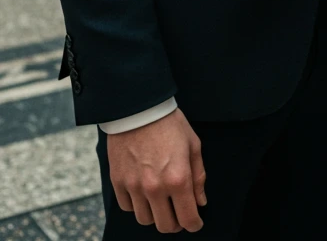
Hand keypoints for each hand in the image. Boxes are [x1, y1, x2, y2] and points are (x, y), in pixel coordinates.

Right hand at [107, 108, 205, 232]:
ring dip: (156, 215)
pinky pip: (128, 207)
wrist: (139, 109)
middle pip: (166, 226)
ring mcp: (134, 187)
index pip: (188, 218)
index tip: (195, 222)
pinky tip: (144, 193)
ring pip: (145, 220)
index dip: (194, 224)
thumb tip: (200, 201)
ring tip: (161, 202)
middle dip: (176, 223)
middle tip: (179, 214)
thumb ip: (198, 176)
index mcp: (178, 178)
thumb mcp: (193, 144)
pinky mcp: (118, 182)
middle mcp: (155, 188)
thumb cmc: (169, 124)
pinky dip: (137, 205)